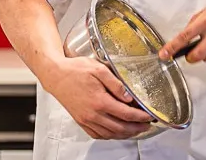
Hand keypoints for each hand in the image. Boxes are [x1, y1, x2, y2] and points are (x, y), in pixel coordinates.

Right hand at [41, 57, 155, 139]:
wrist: (56, 75)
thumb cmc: (76, 70)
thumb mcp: (99, 70)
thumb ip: (116, 84)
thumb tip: (129, 97)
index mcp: (100, 101)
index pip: (126, 114)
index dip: (140, 117)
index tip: (149, 117)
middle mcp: (93, 114)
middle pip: (120, 127)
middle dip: (136, 128)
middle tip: (146, 126)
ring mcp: (86, 120)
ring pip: (109, 134)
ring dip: (124, 134)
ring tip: (135, 130)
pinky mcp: (81, 121)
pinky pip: (97, 134)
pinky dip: (110, 136)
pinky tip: (116, 131)